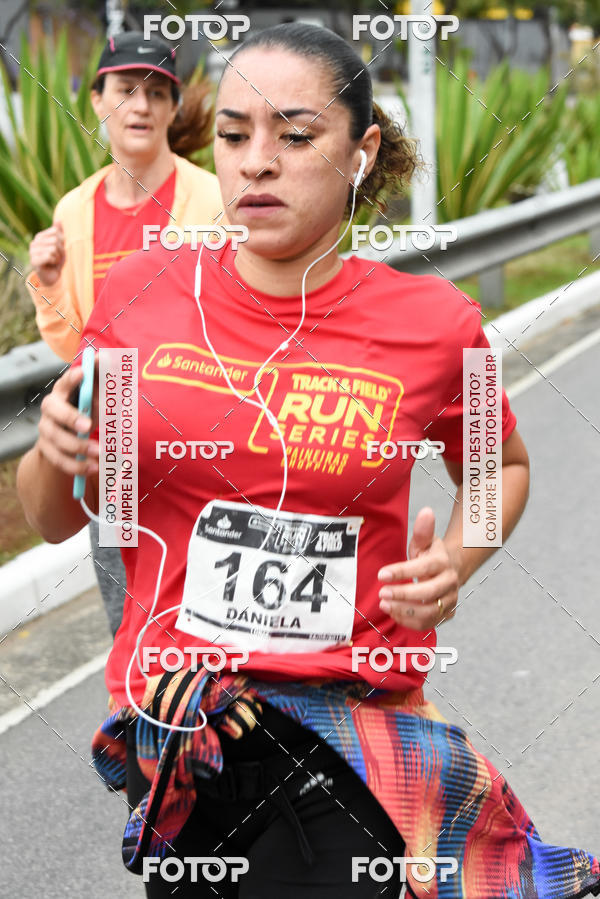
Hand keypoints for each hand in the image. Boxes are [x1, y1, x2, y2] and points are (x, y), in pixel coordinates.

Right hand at [29, 221, 65, 285]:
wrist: (52, 277)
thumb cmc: (57, 260)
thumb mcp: (60, 245)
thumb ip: (59, 232)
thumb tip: (59, 220)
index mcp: (40, 237)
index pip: (56, 232)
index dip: (62, 242)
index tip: (59, 249)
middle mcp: (34, 242)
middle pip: (55, 240)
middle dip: (61, 251)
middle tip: (56, 257)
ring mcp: (32, 252)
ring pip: (53, 248)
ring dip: (57, 257)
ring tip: (53, 262)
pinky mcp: (33, 261)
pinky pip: (49, 256)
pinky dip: (53, 261)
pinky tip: (50, 265)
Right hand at [37, 354, 99, 476]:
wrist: (69, 440)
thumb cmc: (88, 410)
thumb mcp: (98, 397)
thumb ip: (104, 380)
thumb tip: (111, 359)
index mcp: (63, 391)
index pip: (65, 381)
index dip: (72, 378)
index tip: (83, 373)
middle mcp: (50, 409)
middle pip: (53, 410)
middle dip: (70, 417)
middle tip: (88, 426)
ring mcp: (46, 430)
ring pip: (56, 438)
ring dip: (78, 447)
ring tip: (99, 452)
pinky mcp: (48, 450)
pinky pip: (59, 460)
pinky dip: (78, 466)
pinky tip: (95, 467)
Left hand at [377, 507, 458, 629]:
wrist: (453, 570)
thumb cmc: (433, 555)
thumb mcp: (426, 541)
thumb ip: (423, 530)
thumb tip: (426, 511)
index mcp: (443, 562)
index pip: (423, 568)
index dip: (402, 572)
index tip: (382, 574)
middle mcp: (450, 583)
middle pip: (428, 593)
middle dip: (402, 594)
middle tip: (382, 593)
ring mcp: (450, 601)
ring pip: (430, 612)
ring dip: (405, 611)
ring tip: (385, 604)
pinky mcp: (447, 615)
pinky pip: (429, 624)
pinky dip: (410, 622)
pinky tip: (394, 613)